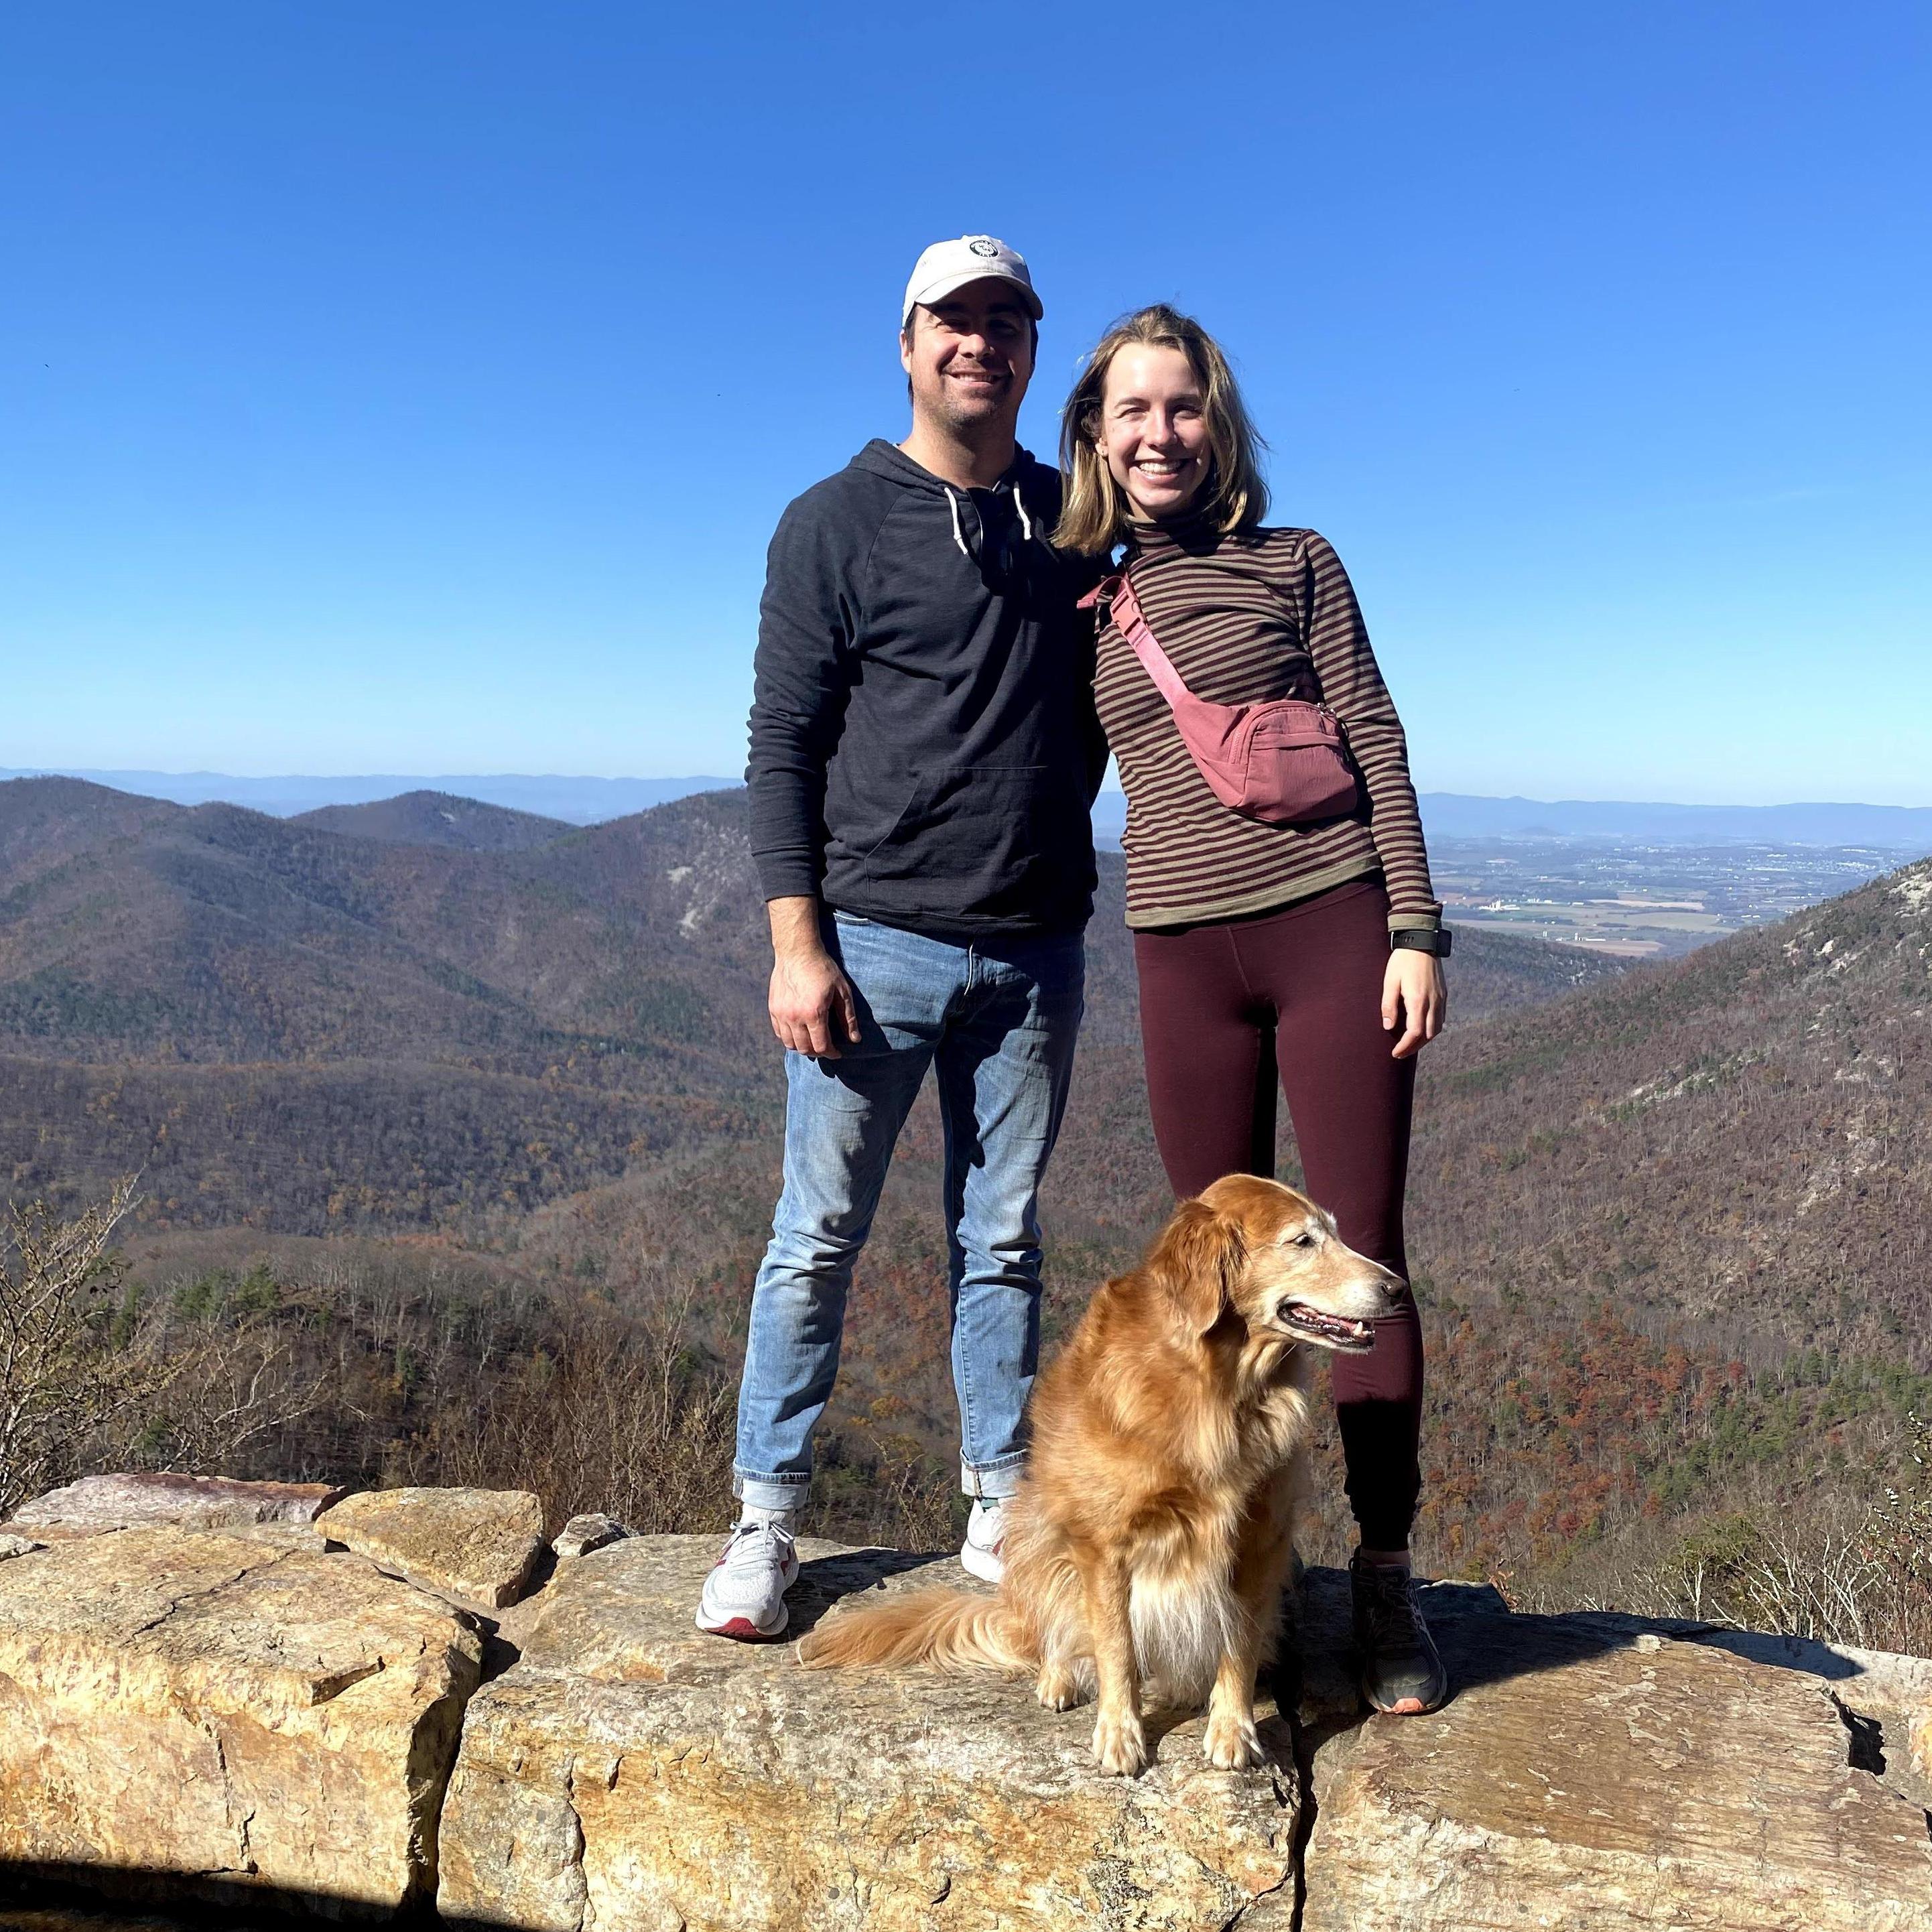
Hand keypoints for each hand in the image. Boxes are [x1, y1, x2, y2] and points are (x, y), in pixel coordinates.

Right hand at [765, 896, 859, 1057]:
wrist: (798, 952)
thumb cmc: (823, 969)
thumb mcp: (842, 992)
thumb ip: (848, 1018)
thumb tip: (855, 1039)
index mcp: (814, 1013)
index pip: (821, 1046)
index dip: (831, 1053)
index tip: (837, 1052)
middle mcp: (794, 1017)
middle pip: (805, 1049)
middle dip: (818, 1052)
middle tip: (826, 1047)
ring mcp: (781, 1014)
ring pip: (790, 1044)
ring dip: (802, 1047)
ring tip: (812, 1041)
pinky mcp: (773, 1008)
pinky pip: (779, 1033)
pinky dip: (789, 1038)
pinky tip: (799, 1032)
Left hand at [1381, 948, 1445, 1059]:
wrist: (1421, 942)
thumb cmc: (1402, 961)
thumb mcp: (1389, 981)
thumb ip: (1388, 1005)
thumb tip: (1388, 1026)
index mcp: (1418, 1000)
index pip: (1415, 1033)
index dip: (1406, 1046)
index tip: (1395, 1053)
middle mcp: (1433, 1002)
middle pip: (1429, 1035)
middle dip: (1415, 1047)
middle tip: (1400, 1052)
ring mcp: (1441, 998)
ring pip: (1437, 1028)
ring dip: (1424, 1039)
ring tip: (1410, 1043)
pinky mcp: (1443, 994)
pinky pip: (1441, 1018)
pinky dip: (1432, 1028)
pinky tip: (1421, 1028)